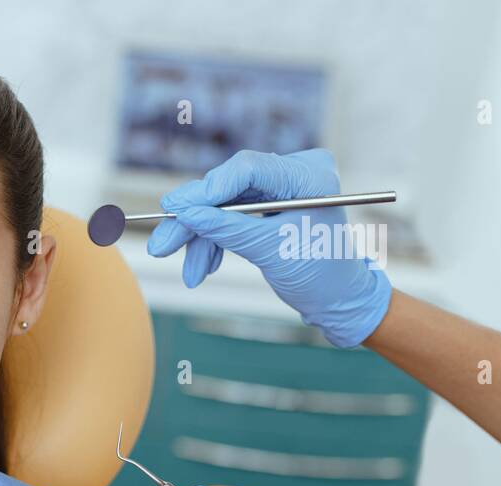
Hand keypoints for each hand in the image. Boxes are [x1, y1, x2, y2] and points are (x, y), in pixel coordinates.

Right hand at [147, 148, 391, 347]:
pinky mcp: (267, 206)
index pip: (248, 169)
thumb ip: (227, 228)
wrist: (339, 300)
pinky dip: (213, 244)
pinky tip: (201, 267)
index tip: (175, 209)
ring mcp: (279, 189)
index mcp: (308, 176)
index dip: (208, 190)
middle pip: (228, 189)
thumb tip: (185, 212)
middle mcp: (294, 174)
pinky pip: (229, 218)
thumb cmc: (320, 275)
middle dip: (194, 221)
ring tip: (188, 272)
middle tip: (161, 244)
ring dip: (200, 240)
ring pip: (222, 206)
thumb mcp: (270, 251)